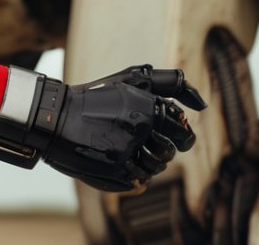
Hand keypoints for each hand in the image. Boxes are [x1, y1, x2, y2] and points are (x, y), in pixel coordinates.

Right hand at [0, 64, 204, 192]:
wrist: (56, 118)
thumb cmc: (96, 97)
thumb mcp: (130, 80)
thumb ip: (167, 84)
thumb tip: (202, 103)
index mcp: (146, 104)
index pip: (180, 126)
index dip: (180, 134)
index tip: (173, 136)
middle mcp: (140, 125)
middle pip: (171, 150)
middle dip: (164, 151)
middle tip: (148, 146)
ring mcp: (128, 147)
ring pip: (156, 167)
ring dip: (148, 164)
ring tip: (130, 153)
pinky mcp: (116, 166)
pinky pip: (140, 179)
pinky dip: (134, 175)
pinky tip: (121, 163)